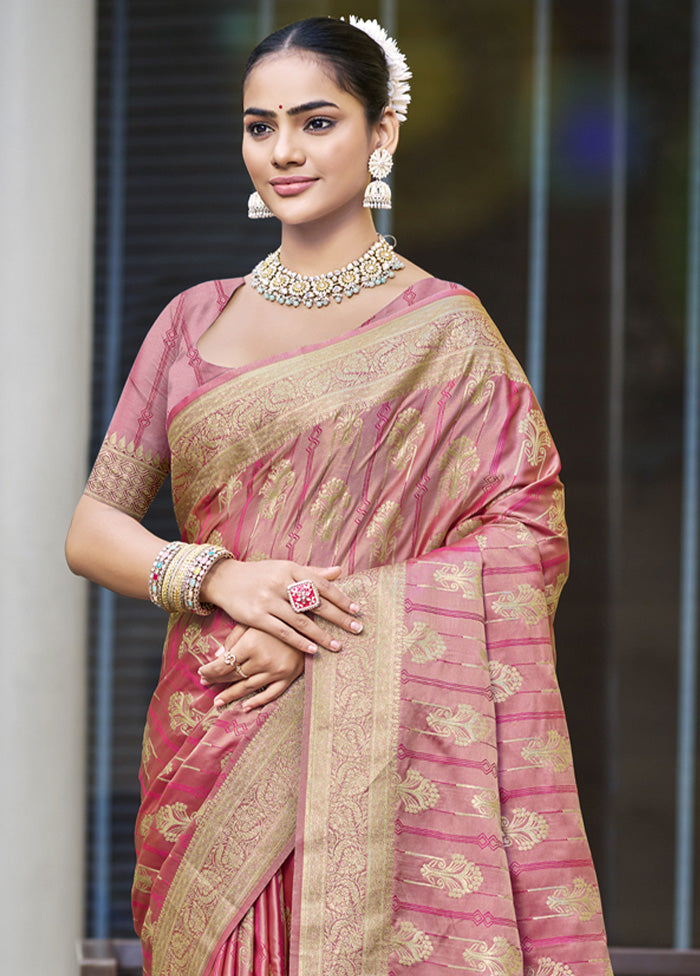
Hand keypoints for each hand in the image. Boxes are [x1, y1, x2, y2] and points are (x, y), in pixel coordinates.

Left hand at [198, 624, 304, 711]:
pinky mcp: (289, 676)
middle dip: (217, 680)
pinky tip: (245, 707)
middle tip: (205, 683)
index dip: (210, 670)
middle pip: (234, 676)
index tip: (201, 672)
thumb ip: (234, 638)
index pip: (223, 664)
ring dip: (231, 695)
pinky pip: (271, 694)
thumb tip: (217, 657)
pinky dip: (258, 702)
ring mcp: (276, 671)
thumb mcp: (252, 621)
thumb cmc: (276, 616)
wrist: (308, 618)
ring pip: (248, 687)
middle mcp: (262, 660)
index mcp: (251, 644)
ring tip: (218, 701)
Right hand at [200, 559, 362, 655]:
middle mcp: (281, 583)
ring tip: (337, 645)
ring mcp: (268, 600)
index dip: (340, 597)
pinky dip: (300, 642)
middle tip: (356, 628)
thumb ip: (311, 572)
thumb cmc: (260, 574)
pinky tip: (313, 650)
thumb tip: (339, 571)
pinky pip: (283, 632)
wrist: (225, 580)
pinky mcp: (257, 617)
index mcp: (290, 568)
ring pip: (301, 621)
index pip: (321, 584)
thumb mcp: (284, 568)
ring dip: (322, 635)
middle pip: (315, 603)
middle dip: (338, 617)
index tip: (356, 610)